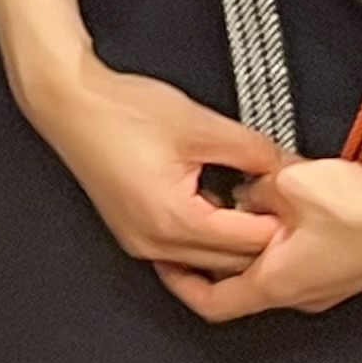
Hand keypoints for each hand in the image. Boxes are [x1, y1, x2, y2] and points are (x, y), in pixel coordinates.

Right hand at [19, 55, 287, 286]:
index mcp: (174, 220)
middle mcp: (154, 243)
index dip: (280, 220)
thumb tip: (287, 169)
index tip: (294, 201)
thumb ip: (254, 150)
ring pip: (209, 262)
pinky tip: (214, 206)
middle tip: (279, 205)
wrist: (67, 100)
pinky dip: (206, 236)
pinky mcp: (132, 233)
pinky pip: (184, 252)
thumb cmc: (117, 109)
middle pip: (234, 263)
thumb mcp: (200, 124)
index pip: (252, 243)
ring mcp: (140, 242)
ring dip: (233, 239)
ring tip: (245, 202)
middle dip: (260, 235)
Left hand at [173, 153, 361, 321]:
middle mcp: (301, 293)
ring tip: (235, 205)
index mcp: (279, 282)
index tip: (162, 259)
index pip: (213, 302)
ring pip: (269, 267)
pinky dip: (277, 236)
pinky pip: (296, 256)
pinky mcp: (344, 265)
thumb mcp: (288, 184)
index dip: (179, 283)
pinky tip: (282, 202)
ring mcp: (325, 283)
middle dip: (211, 255)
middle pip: (238, 285)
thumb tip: (242, 190)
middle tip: (191, 225)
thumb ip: (253, 188)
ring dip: (247, 241)